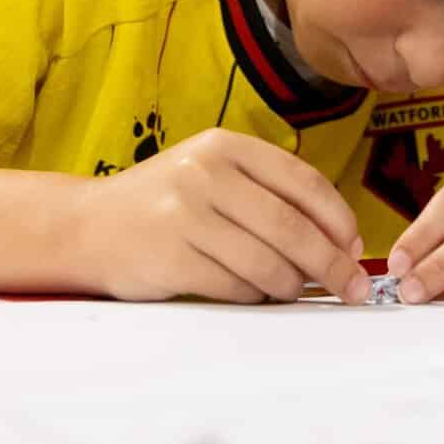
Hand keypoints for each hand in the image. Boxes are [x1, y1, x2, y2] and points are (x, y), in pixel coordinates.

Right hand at [78, 129, 368, 304]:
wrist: (87, 226)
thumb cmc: (164, 204)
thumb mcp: (213, 175)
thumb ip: (269, 194)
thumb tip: (339, 240)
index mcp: (225, 146)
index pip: (303, 182)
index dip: (339, 219)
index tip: (356, 246)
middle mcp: (205, 174)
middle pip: (291, 228)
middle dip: (331, 264)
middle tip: (352, 287)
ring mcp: (184, 216)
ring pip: (267, 262)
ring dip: (292, 285)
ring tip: (295, 290)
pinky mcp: (170, 258)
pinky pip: (235, 287)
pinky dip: (255, 296)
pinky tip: (255, 293)